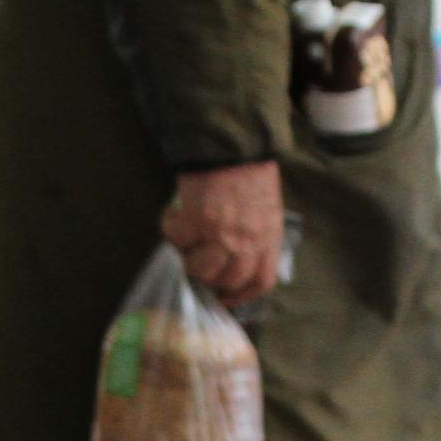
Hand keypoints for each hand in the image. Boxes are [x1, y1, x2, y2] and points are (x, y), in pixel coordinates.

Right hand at [162, 162, 283, 303]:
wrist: (233, 144)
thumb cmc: (252, 171)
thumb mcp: (267, 208)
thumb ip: (259, 234)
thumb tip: (237, 256)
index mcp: (269, 237)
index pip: (260, 281)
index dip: (242, 294)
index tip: (227, 296)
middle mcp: (247, 242)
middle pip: (227, 279)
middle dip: (211, 277)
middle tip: (198, 264)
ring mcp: (221, 234)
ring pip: (200, 267)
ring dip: (188, 257)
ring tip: (186, 241)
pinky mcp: (196, 220)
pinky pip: (176, 238)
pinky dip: (171, 229)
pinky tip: (173, 216)